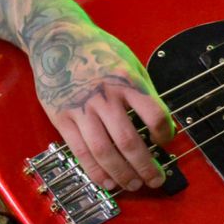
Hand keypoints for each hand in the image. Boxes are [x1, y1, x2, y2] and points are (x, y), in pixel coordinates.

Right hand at [26, 18, 175, 190]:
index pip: (154, 113)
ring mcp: (82, 108)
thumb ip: (142, 91)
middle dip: (146, 166)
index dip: (165, 133)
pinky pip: (80, 151)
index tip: (167, 141)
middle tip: (157, 179)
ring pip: (104, 151)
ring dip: (122, 174)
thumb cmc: (97, 50)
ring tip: (135, 185)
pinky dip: (95, 171)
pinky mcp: (62, 117)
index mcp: (127, 80)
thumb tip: (160, 122)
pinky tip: (107, 181)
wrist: (57, 38)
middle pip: (129, 141)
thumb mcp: (128, 62)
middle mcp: (105, 96)